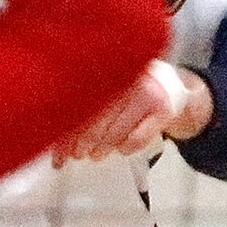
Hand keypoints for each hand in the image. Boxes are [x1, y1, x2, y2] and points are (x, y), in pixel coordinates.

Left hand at [51, 62, 199, 166]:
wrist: (173, 87)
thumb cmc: (131, 92)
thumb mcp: (109, 91)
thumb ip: (83, 108)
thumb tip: (53, 141)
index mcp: (106, 71)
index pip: (79, 106)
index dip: (66, 134)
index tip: (59, 156)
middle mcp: (126, 78)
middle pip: (95, 119)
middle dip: (82, 143)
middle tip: (78, 154)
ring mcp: (146, 93)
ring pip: (115, 131)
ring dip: (103, 147)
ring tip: (96, 154)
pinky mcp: (163, 110)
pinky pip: (138, 136)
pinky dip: (127, 146)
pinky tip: (122, 149)